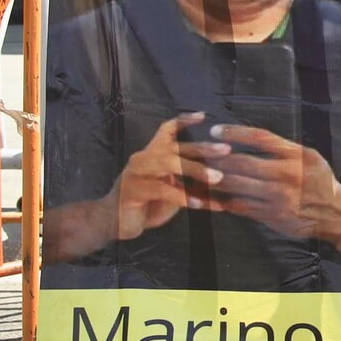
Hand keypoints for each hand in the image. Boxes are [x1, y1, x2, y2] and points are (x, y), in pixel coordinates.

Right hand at [106, 112, 224, 241]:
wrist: (114, 224)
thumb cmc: (148, 204)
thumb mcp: (174, 190)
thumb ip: (191, 180)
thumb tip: (224, 176)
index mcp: (153, 154)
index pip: (166, 129)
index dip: (184, 121)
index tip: (204, 116)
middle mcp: (143, 158)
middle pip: (175, 147)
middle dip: (203, 148)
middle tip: (226, 150)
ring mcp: (135, 172)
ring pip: (168, 163)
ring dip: (195, 170)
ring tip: (217, 178)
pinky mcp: (131, 190)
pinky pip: (161, 189)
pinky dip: (183, 196)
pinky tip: (199, 204)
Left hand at [198, 125, 340, 241]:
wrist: (334, 213)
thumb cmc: (319, 180)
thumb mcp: (310, 156)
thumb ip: (283, 149)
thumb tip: (249, 139)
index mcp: (296, 156)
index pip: (260, 138)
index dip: (235, 132)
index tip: (215, 130)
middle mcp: (286, 175)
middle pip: (243, 163)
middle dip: (217, 158)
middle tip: (200, 153)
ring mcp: (277, 197)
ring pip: (237, 186)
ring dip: (215, 179)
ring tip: (200, 173)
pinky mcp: (270, 215)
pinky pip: (240, 206)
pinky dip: (223, 200)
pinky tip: (212, 196)